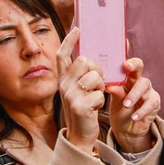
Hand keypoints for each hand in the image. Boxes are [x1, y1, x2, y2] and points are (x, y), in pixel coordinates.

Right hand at [54, 28, 105, 149]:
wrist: (80, 135)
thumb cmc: (84, 109)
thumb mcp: (79, 90)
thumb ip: (83, 74)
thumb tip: (94, 56)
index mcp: (63, 79)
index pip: (62, 55)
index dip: (69, 41)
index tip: (78, 29)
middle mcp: (63, 85)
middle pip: (85, 60)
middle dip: (97, 69)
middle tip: (96, 83)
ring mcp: (70, 95)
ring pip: (95, 76)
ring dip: (101, 86)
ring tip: (95, 97)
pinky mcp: (80, 106)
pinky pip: (99, 93)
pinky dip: (101, 101)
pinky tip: (94, 108)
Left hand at [107, 57, 158, 152]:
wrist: (127, 130)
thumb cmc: (120, 111)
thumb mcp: (114, 101)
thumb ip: (115, 91)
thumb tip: (110, 85)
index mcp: (127, 78)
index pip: (129, 64)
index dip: (128, 59)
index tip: (123, 59)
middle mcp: (138, 81)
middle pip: (139, 68)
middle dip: (134, 66)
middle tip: (127, 67)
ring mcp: (148, 91)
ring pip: (144, 86)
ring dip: (134, 95)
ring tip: (126, 105)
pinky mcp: (155, 103)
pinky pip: (151, 103)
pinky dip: (142, 110)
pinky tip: (134, 116)